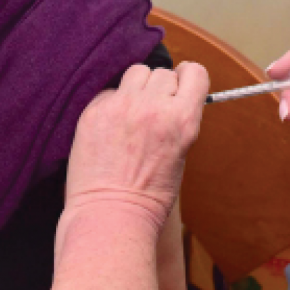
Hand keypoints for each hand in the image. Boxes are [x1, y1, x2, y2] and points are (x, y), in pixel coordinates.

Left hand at [62, 61, 209, 236]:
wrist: (111, 217)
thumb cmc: (149, 195)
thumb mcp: (180, 154)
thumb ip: (177, 119)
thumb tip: (169, 96)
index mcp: (183, 120)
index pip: (195, 72)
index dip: (187, 78)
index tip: (180, 87)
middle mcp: (154, 107)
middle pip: (163, 73)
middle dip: (160, 89)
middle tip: (152, 112)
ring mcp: (122, 107)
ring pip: (136, 72)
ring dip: (136, 88)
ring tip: (131, 113)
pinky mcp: (95, 111)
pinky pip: (109, 90)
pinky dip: (112, 103)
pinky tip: (110, 126)